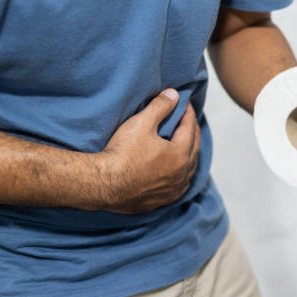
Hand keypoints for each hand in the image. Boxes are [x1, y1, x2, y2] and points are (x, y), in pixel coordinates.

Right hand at [97, 89, 200, 214]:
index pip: (189, 129)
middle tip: (189, 122)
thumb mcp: (141, 123)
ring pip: (189, 171)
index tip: (186, 105)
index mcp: (180, 154)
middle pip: (194, 149)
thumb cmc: (122, 153)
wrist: (103, 184)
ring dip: (190, 156)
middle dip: (192, 133)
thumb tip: (174, 94)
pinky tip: (177, 175)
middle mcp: (181, 174)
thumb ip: (160, 107)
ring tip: (187, 146)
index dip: (188, 114)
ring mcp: (172, 190)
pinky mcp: (161, 201)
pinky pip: (178, 187)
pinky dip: (181, 176)